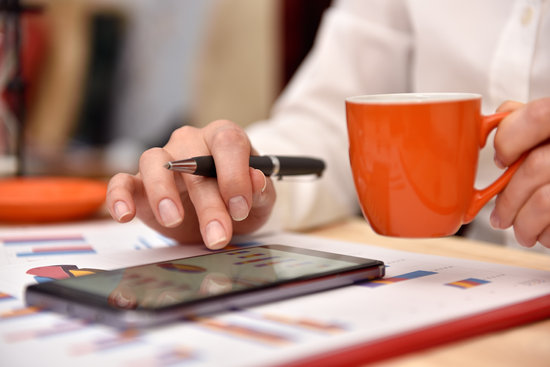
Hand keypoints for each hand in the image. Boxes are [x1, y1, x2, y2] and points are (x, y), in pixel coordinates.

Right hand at [106, 120, 275, 248]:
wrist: (220, 218)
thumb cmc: (240, 202)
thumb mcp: (260, 202)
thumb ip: (261, 191)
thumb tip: (255, 180)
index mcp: (223, 138)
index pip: (228, 142)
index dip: (234, 174)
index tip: (240, 208)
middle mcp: (190, 142)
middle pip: (193, 160)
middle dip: (208, 202)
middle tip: (218, 236)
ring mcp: (163, 160)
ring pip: (154, 161)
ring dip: (163, 192)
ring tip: (174, 220)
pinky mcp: (139, 184)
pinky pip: (121, 182)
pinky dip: (119, 196)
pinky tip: (124, 215)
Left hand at [490, 98, 549, 247]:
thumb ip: (526, 121)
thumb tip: (490, 126)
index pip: (537, 116)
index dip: (509, 139)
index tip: (500, 159)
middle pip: (536, 167)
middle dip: (509, 200)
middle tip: (500, 216)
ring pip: (545, 202)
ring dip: (524, 224)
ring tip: (521, 231)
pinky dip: (547, 235)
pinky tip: (546, 233)